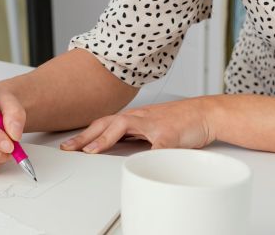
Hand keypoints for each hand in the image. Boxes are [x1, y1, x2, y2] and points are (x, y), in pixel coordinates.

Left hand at [60, 97, 217, 153]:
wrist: (206, 112)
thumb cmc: (180, 121)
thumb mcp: (152, 128)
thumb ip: (134, 136)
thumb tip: (115, 148)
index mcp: (135, 118)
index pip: (104, 123)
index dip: (85, 134)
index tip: (68, 145)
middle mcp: (142, 118)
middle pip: (108, 122)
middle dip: (86, 136)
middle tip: (69, 148)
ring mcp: (155, 124)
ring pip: (125, 125)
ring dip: (106, 138)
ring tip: (92, 151)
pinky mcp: (171, 134)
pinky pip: (157, 146)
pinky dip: (146, 153)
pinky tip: (138, 162)